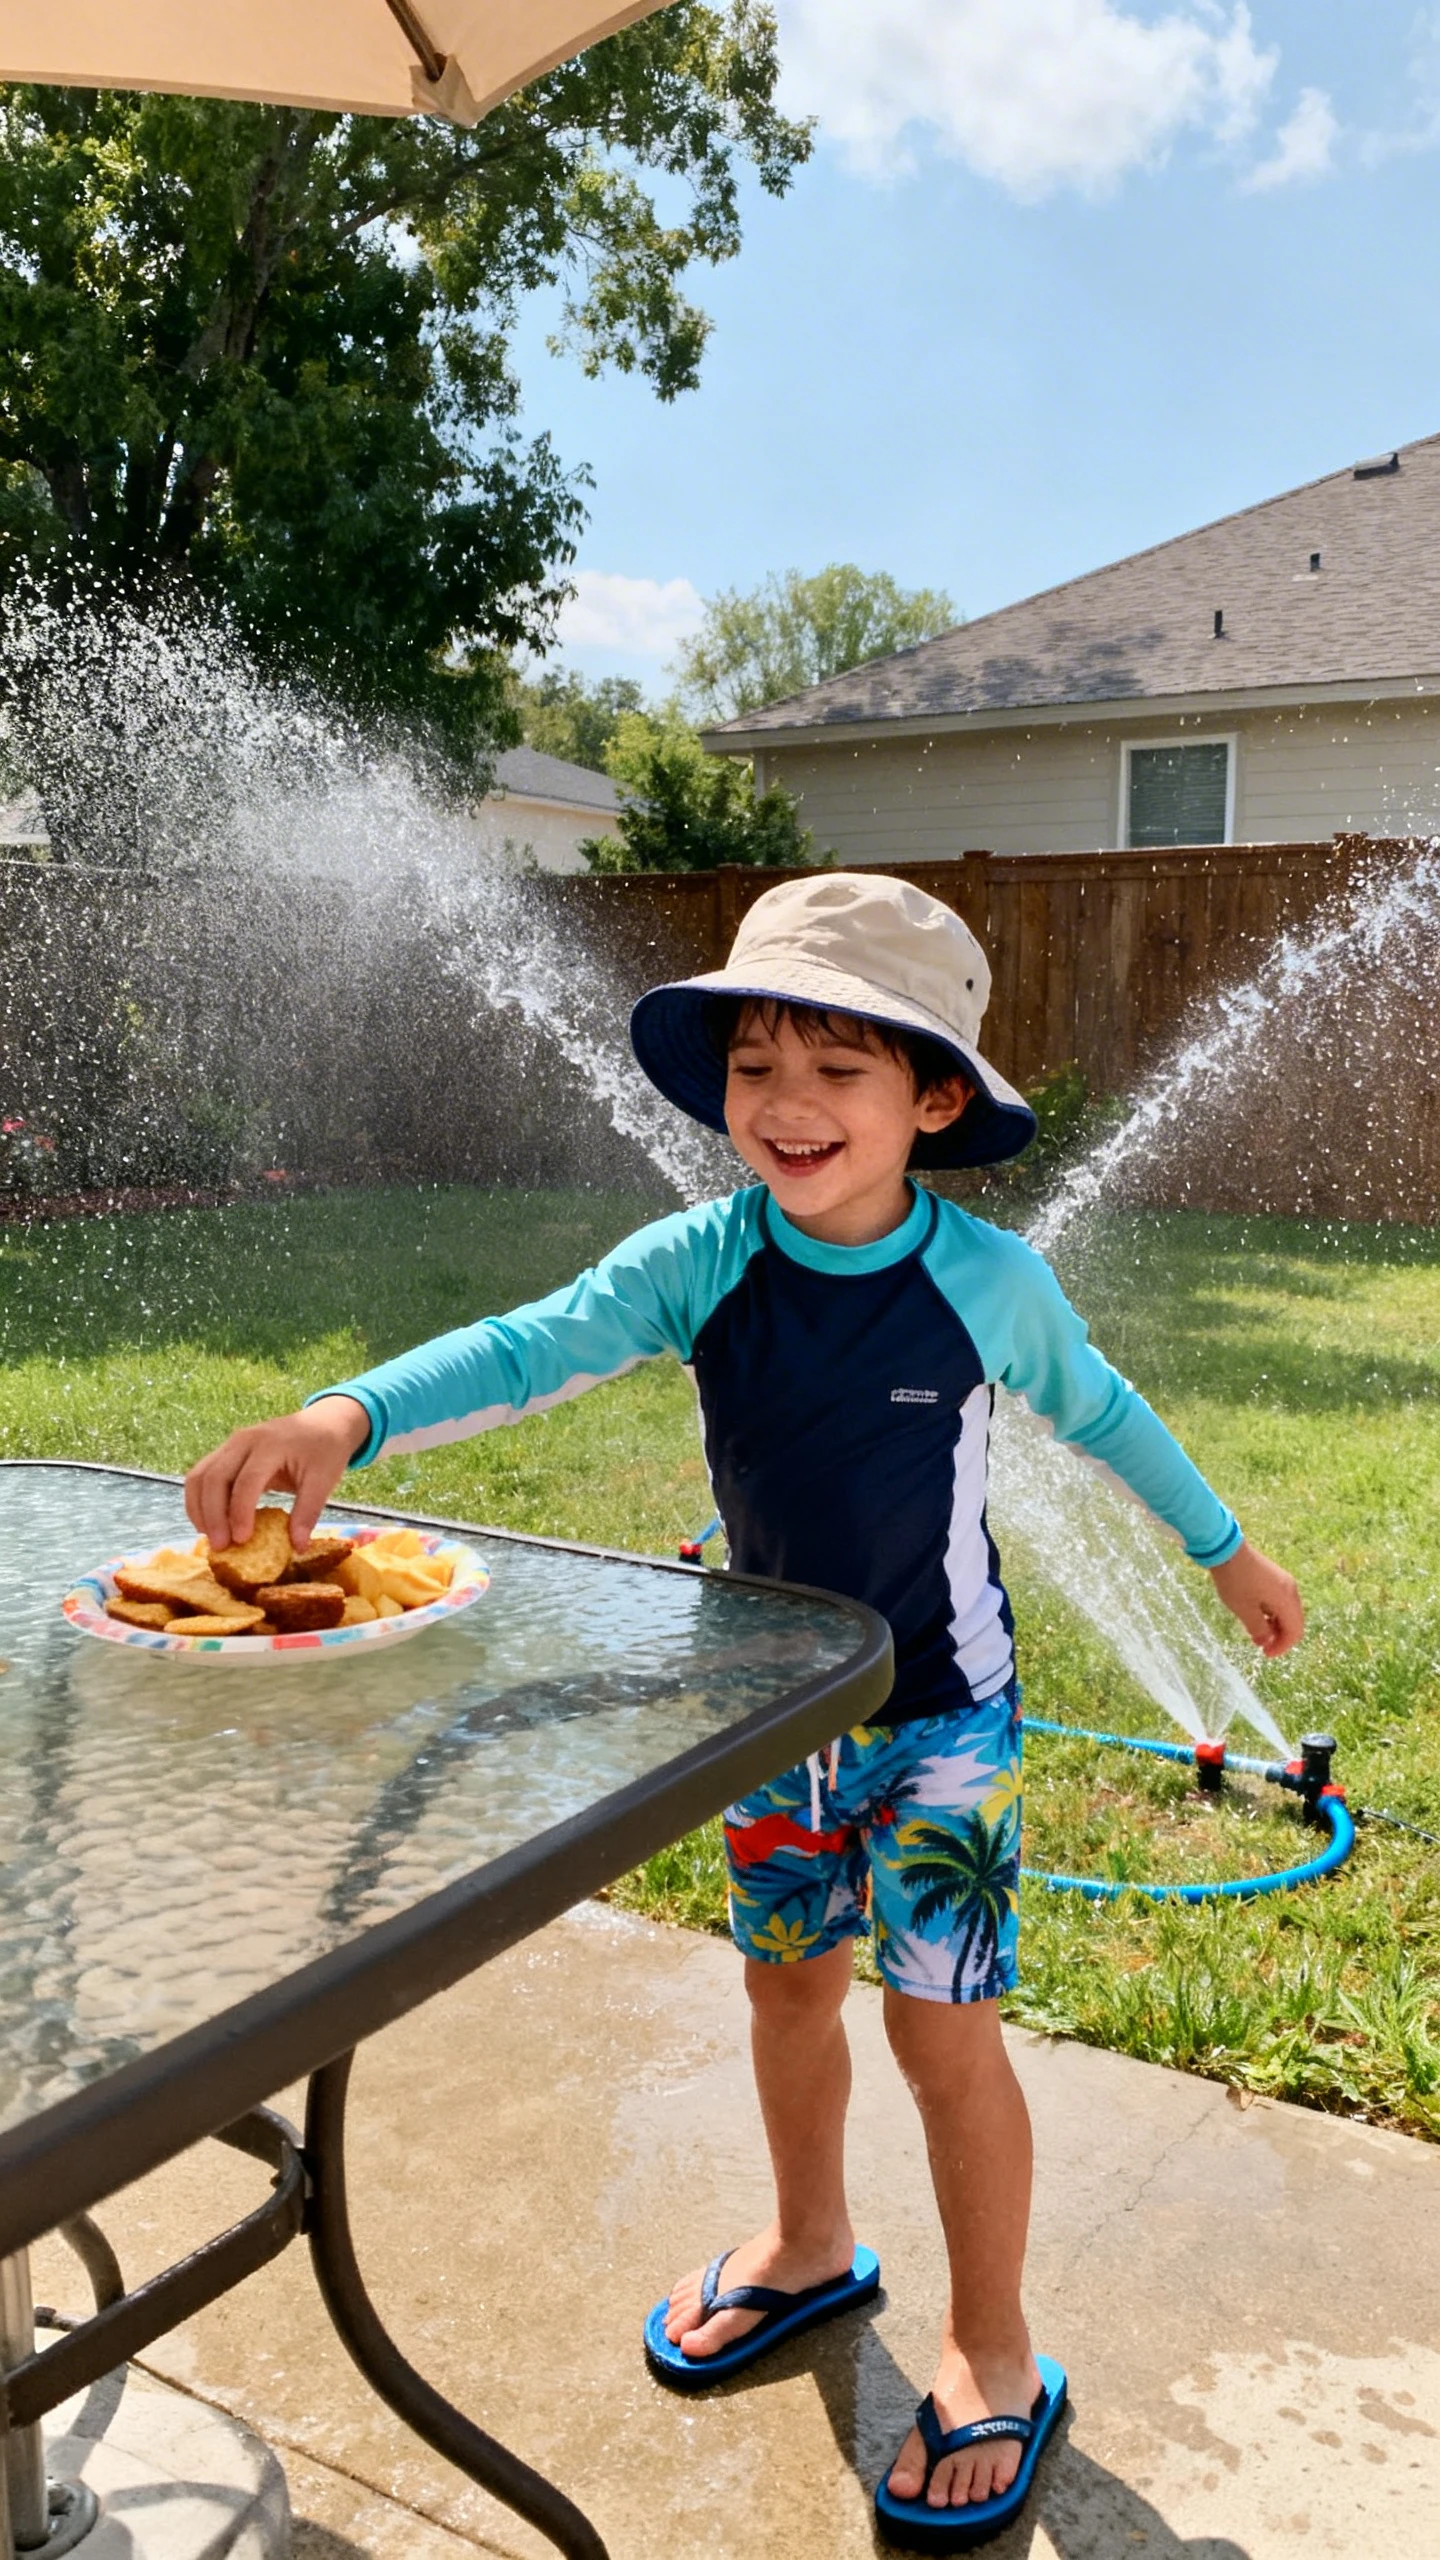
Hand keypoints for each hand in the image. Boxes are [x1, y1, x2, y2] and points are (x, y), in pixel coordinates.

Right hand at [184, 1396, 371, 1553]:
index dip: (240, 1512)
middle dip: (213, 1515)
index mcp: (271, 1445)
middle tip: (221, 1546)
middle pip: (214, 1478)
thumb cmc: (325, 1450)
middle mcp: (244, 1441)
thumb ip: (308, 1512)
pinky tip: (209, 1523)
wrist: (323, 1422)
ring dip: (199, 1509)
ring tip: (210, 1538)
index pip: (247, 1480)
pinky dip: (199, 1500)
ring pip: (199, 1476)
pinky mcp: (225, 1452)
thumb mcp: (324, 1480)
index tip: (242, 1540)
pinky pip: (202, 1475)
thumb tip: (297, 1547)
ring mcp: (230, 1444)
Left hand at [1208, 1540, 1302, 1657]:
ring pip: (1287, 1612)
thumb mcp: (1244, 1610)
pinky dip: (1272, 1613)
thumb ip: (1258, 1629)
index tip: (1266, 1654)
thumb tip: (1266, 1642)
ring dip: (1275, 1626)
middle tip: (1261, 1646)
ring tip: (1256, 1632)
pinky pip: (1280, 1601)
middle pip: (1294, 1622)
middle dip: (1280, 1637)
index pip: (1295, 1631)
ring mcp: (1284, 1582)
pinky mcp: (1275, 1577)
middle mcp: (1291, 1590)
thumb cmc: (1235, 1581)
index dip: (1282, 1647)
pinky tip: (1257, 1616)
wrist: (1227, 1551)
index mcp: (1287, 1600)